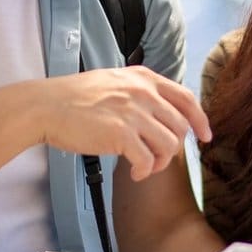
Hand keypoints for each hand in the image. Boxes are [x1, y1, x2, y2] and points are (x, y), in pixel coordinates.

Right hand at [35, 67, 211, 179]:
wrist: (46, 106)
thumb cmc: (75, 98)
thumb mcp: (114, 81)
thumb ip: (139, 92)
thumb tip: (160, 114)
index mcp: (144, 78)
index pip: (186, 98)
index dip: (200, 120)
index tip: (204, 136)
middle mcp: (143, 92)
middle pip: (180, 126)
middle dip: (174, 148)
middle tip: (159, 159)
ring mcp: (133, 112)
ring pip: (169, 145)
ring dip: (160, 162)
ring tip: (144, 167)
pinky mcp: (121, 134)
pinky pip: (147, 160)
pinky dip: (144, 171)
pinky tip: (133, 173)